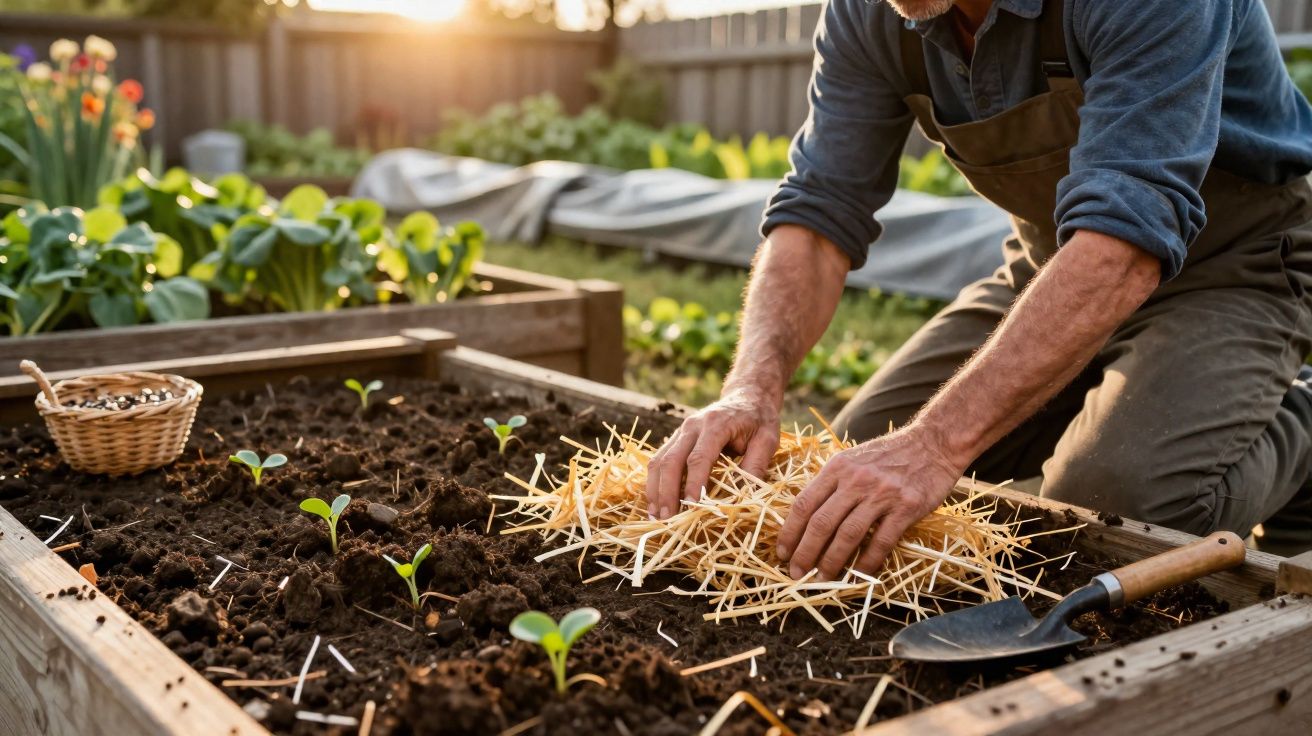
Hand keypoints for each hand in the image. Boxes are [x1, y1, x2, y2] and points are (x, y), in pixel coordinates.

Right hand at [646, 387, 780, 519]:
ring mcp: (681, 431)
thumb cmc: (759, 419)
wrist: (746, 396)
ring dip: (655, 489)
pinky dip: (654, 481)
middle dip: (666, 491)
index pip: (699, 458)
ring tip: (655, 515)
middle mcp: (692, 425)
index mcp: (716, 424)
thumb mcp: (768, 439)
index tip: (691, 506)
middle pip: (671, 459)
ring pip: (659, 460)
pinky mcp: (676, 438)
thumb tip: (745, 495)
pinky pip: (659, 459)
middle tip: (666, 518)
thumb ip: (757, 464)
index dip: (693, 483)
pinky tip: (655, 501)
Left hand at [776, 425, 963, 580]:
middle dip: (805, 553)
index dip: (789, 532)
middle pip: (821, 523)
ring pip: (848, 535)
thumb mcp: (853, 459)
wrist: (933, 443)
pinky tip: (858, 575)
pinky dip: (867, 562)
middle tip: (796, 573)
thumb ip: (832, 483)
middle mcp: (856, 480)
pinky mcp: (906, 507)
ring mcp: (881, 494)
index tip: (782, 553)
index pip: (804, 504)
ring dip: (831, 562)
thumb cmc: (889, 454)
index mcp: (837, 468)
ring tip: (822, 580)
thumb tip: (808, 516)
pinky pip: (881, 541)